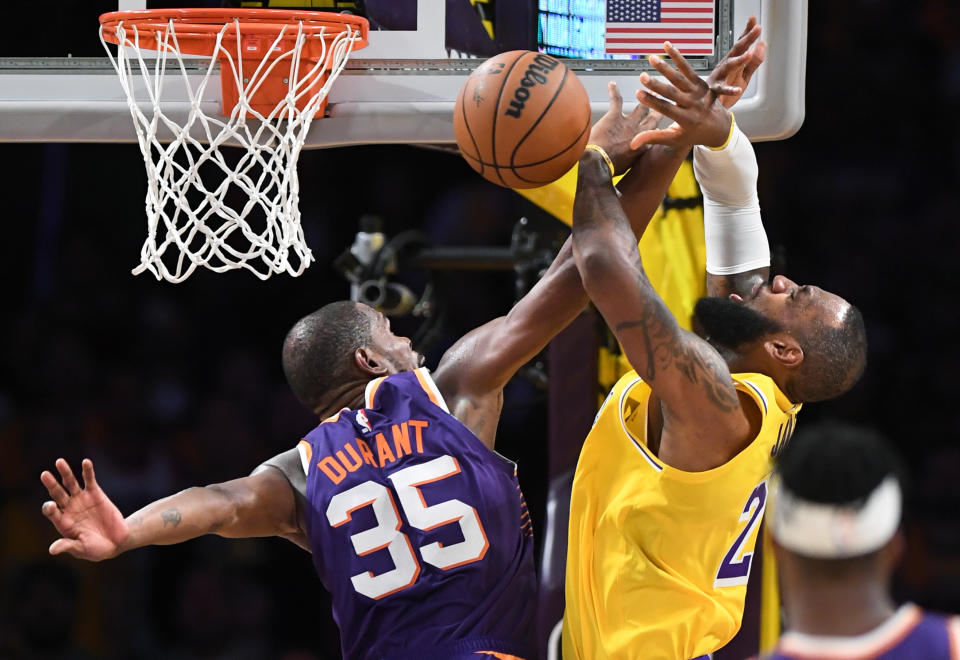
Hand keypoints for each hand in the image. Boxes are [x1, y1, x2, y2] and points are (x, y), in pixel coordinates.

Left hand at [40, 458, 128, 560]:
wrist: (116, 541)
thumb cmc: (96, 549)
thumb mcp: (81, 549)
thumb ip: (68, 545)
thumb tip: (52, 549)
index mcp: (62, 522)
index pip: (51, 512)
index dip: (49, 508)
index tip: (52, 506)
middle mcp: (69, 509)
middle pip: (57, 494)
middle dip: (51, 484)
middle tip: (44, 475)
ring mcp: (81, 500)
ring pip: (70, 484)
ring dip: (65, 473)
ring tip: (59, 462)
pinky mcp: (95, 494)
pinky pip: (89, 480)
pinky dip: (87, 471)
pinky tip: (86, 462)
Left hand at [587, 82, 662, 174]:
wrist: (599, 164)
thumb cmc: (610, 169)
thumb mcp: (627, 167)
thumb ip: (631, 160)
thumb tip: (627, 162)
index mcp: (644, 146)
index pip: (656, 135)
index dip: (660, 130)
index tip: (664, 125)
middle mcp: (640, 132)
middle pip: (654, 118)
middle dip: (660, 107)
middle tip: (664, 99)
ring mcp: (628, 123)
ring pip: (640, 106)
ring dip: (644, 97)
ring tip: (647, 88)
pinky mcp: (614, 116)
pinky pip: (616, 100)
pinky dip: (614, 91)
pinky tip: (612, 84)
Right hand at [630, 21, 762, 148]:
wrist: (718, 127)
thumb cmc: (692, 134)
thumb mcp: (674, 140)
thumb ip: (653, 138)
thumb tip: (632, 144)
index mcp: (686, 120)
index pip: (666, 109)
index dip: (652, 101)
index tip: (638, 94)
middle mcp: (694, 105)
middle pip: (673, 93)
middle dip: (656, 84)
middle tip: (642, 76)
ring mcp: (699, 92)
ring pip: (680, 78)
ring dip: (666, 67)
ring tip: (652, 58)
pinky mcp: (702, 83)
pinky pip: (688, 69)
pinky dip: (678, 57)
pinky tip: (668, 46)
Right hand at [711, 17, 766, 108]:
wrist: (707, 107)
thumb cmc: (725, 90)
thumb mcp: (744, 76)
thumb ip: (754, 62)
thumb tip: (762, 44)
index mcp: (732, 61)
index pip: (741, 44)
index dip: (748, 32)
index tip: (753, 20)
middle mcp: (724, 66)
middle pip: (737, 50)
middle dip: (747, 39)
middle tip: (757, 29)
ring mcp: (719, 77)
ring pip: (729, 66)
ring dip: (739, 60)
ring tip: (749, 54)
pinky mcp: (715, 91)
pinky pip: (723, 89)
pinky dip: (730, 89)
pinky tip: (737, 89)